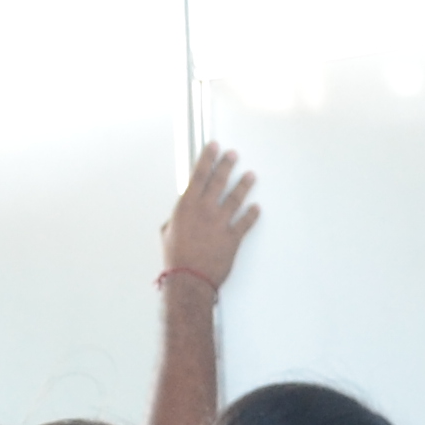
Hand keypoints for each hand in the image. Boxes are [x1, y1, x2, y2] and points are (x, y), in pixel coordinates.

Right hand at [161, 143, 258, 288]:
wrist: (189, 278)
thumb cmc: (176, 257)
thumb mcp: (168, 232)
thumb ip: (177, 218)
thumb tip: (181, 214)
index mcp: (186, 206)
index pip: (198, 175)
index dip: (207, 158)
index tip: (214, 146)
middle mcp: (205, 210)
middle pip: (218, 181)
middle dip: (227, 165)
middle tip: (234, 155)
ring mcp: (220, 223)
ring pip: (235, 198)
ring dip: (244, 185)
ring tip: (250, 175)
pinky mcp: (233, 238)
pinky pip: (245, 223)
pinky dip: (252, 215)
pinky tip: (257, 207)